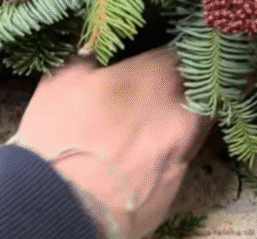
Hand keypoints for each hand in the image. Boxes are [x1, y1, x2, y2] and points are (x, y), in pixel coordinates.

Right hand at [15, 44, 217, 238]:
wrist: (55, 210)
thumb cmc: (56, 136)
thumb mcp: (63, 79)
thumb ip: (90, 54)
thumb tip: (98, 46)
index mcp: (157, 78)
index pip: (187, 49)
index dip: (178, 46)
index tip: (167, 48)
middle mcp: (180, 114)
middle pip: (201, 87)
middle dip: (188, 81)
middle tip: (164, 82)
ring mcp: (182, 155)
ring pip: (197, 125)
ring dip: (183, 115)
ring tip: (157, 117)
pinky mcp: (174, 191)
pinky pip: (180, 160)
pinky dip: (168, 151)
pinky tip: (146, 153)